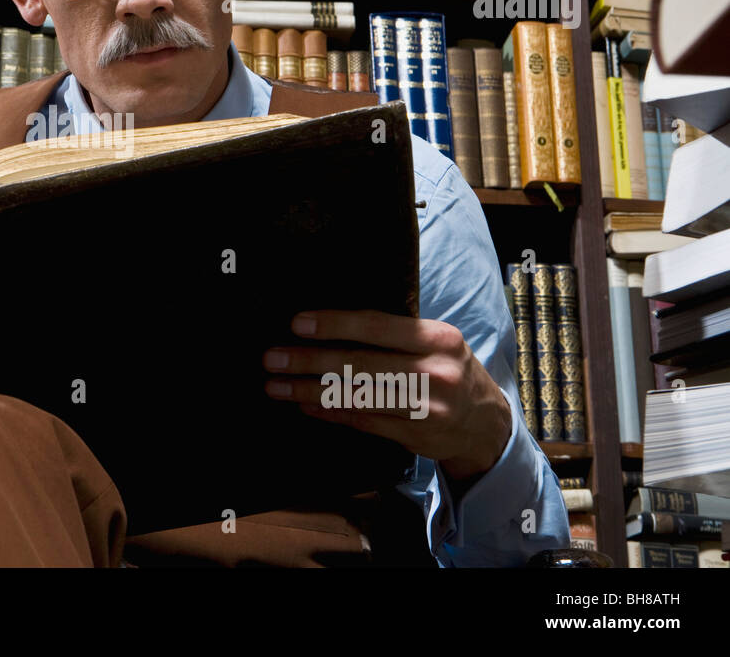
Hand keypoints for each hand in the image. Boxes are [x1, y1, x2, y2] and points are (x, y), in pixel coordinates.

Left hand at [262, 310, 512, 485]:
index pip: (377, 326)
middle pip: (360, 364)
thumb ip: (394, 333)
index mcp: (438, 338)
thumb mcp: (434, 342)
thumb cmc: (446, 369)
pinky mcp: (416, 435)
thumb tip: (329, 322)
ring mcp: (427, 407)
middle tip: (272, 358)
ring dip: (309, 390)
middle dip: (309, 361)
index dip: (334, 324)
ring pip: (356, 396)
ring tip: (276, 385)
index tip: (297, 324)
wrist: (485, 422)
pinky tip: (304, 404)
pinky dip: (328, 412)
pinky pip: (362, 421)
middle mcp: (435, 371)